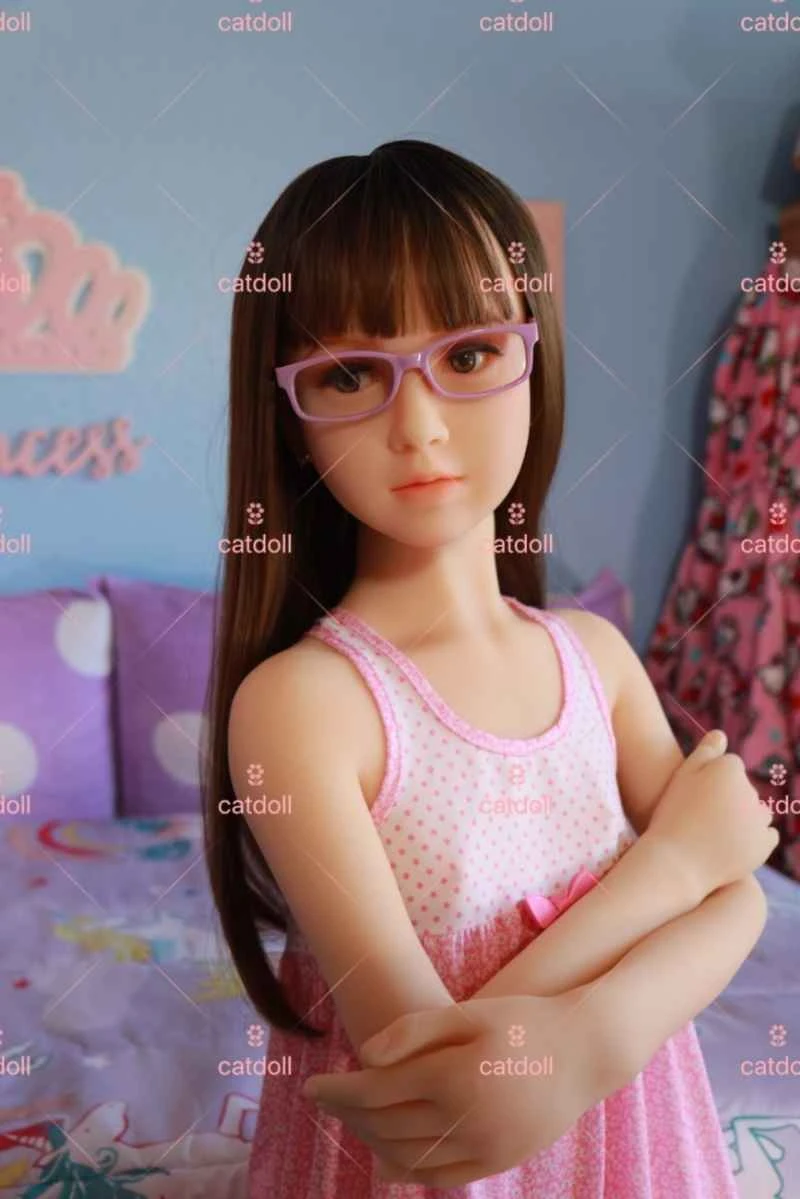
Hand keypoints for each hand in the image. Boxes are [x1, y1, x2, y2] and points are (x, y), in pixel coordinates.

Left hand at [302, 989, 608, 1188]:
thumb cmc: (525, 1020)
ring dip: (371, 1143)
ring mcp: (484, 1148)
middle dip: (348, 1115)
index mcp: (453, 1077)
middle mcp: (465, 1120)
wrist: (588, 1050)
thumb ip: (415, 1031)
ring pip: (408, 1157)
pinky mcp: (499, 1162)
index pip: (376, 1092)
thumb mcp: (470, 1012)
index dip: (338, 1091)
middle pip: (386, 1126)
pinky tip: (387, 1162)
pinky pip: (442, 1177)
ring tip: (351, 1123)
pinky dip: (408, 1171)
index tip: (310, 1087)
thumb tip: (364, 1057)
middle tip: (324, 1102)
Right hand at [646, 728, 778, 900]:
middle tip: (699, 818)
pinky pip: (766, 835)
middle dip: (728, 799)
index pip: (729, 767)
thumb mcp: (682, 776)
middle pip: (743, 789)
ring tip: (714, 832)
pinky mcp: (765, 843)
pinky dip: (753, 838)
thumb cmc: (672, 815)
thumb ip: (705, 753)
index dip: (710, 782)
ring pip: (756, 811)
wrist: (676, 862)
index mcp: (729, 768)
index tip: (694, 798)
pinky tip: (731, 844)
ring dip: (743, 817)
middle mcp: (750, 789)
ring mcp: (759, 818)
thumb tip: (721, 734)